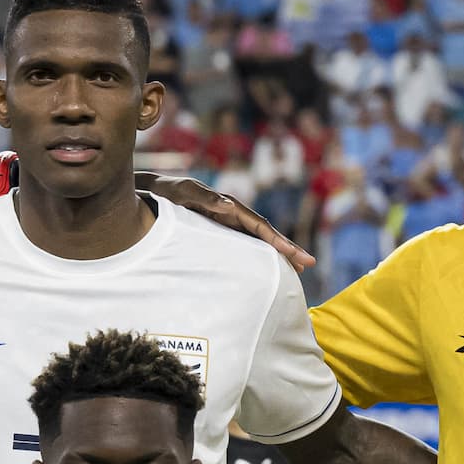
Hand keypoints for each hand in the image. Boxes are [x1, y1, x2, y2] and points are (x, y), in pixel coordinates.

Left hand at [141, 175, 315, 276]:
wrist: (155, 194)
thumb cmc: (170, 192)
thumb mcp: (185, 192)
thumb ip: (205, 197)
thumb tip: (229, 205)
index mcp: (231, 207)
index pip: (261, 227)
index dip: (279, 241)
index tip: (295, 254)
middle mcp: (234, 216)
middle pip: (266, 235)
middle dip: (288, 249)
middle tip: (308, 264)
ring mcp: (229, 226)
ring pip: (258, 243)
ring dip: (277, 255)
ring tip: (296, 271)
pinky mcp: (220, 234)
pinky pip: (245, 247)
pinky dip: (258, 257)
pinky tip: (266, 270)